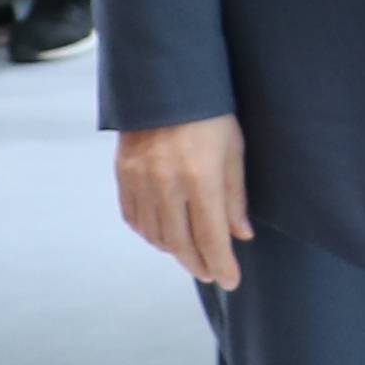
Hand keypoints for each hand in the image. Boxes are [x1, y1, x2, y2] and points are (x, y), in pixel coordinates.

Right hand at [118, 116, 254, 291]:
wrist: (165, 82)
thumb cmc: (211, 114)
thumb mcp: (233, 150)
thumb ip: (235, 196)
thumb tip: (241, 236)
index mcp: (200, 177)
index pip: (211, 237)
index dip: (222, 264)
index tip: (231, 282)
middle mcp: (167, 184)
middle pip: (181, 244)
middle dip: (199, 264)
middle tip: (212, 273)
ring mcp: (140, 181)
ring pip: (156, 235)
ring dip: (175, 251)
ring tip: (191, 255)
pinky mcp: (123, 175)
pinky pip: (135, 219)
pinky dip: (150, 234)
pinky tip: (164, 235)